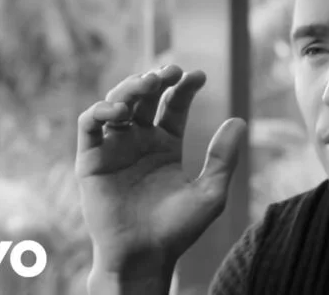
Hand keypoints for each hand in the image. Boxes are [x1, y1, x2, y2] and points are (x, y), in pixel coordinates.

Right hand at [75, 65, 245, 276]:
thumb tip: (239, 119)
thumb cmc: (178, 230)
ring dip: (129, 87)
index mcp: (165, 145)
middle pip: (144, 97)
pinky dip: (100, 111)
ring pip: (116, 103)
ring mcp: (114, 149)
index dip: (184, 87)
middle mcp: (138, 142)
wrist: (145, 257)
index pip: (173, 105)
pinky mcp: (91, 160)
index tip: (199, 75)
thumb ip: (223, 157)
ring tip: (147, 83)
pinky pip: (89, 126)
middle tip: (170, 70)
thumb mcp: (210, 192)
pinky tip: (120, 110)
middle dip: (156, 78)